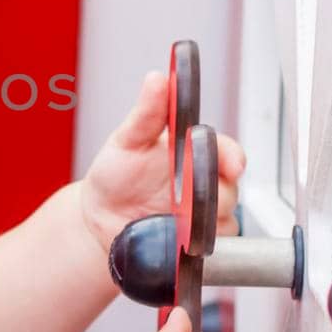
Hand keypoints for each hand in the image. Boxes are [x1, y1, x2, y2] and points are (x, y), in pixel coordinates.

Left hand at [79, 70, 244, 254]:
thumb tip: (157, 79)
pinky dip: (192, 249)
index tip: (231, 163)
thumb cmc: (117, 175)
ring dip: (197, 224)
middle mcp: (207, 185)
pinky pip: (210, 252)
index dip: (232, 157)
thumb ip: (146, 113)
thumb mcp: (127, 140)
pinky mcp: (198, 249)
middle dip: (208, 193)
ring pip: (223, 224)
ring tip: (165, 221)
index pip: (228, 153)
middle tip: (181, 196)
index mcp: (196, 154)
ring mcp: (205, 219)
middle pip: (229, 191)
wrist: (100, 219)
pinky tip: (170, 241)